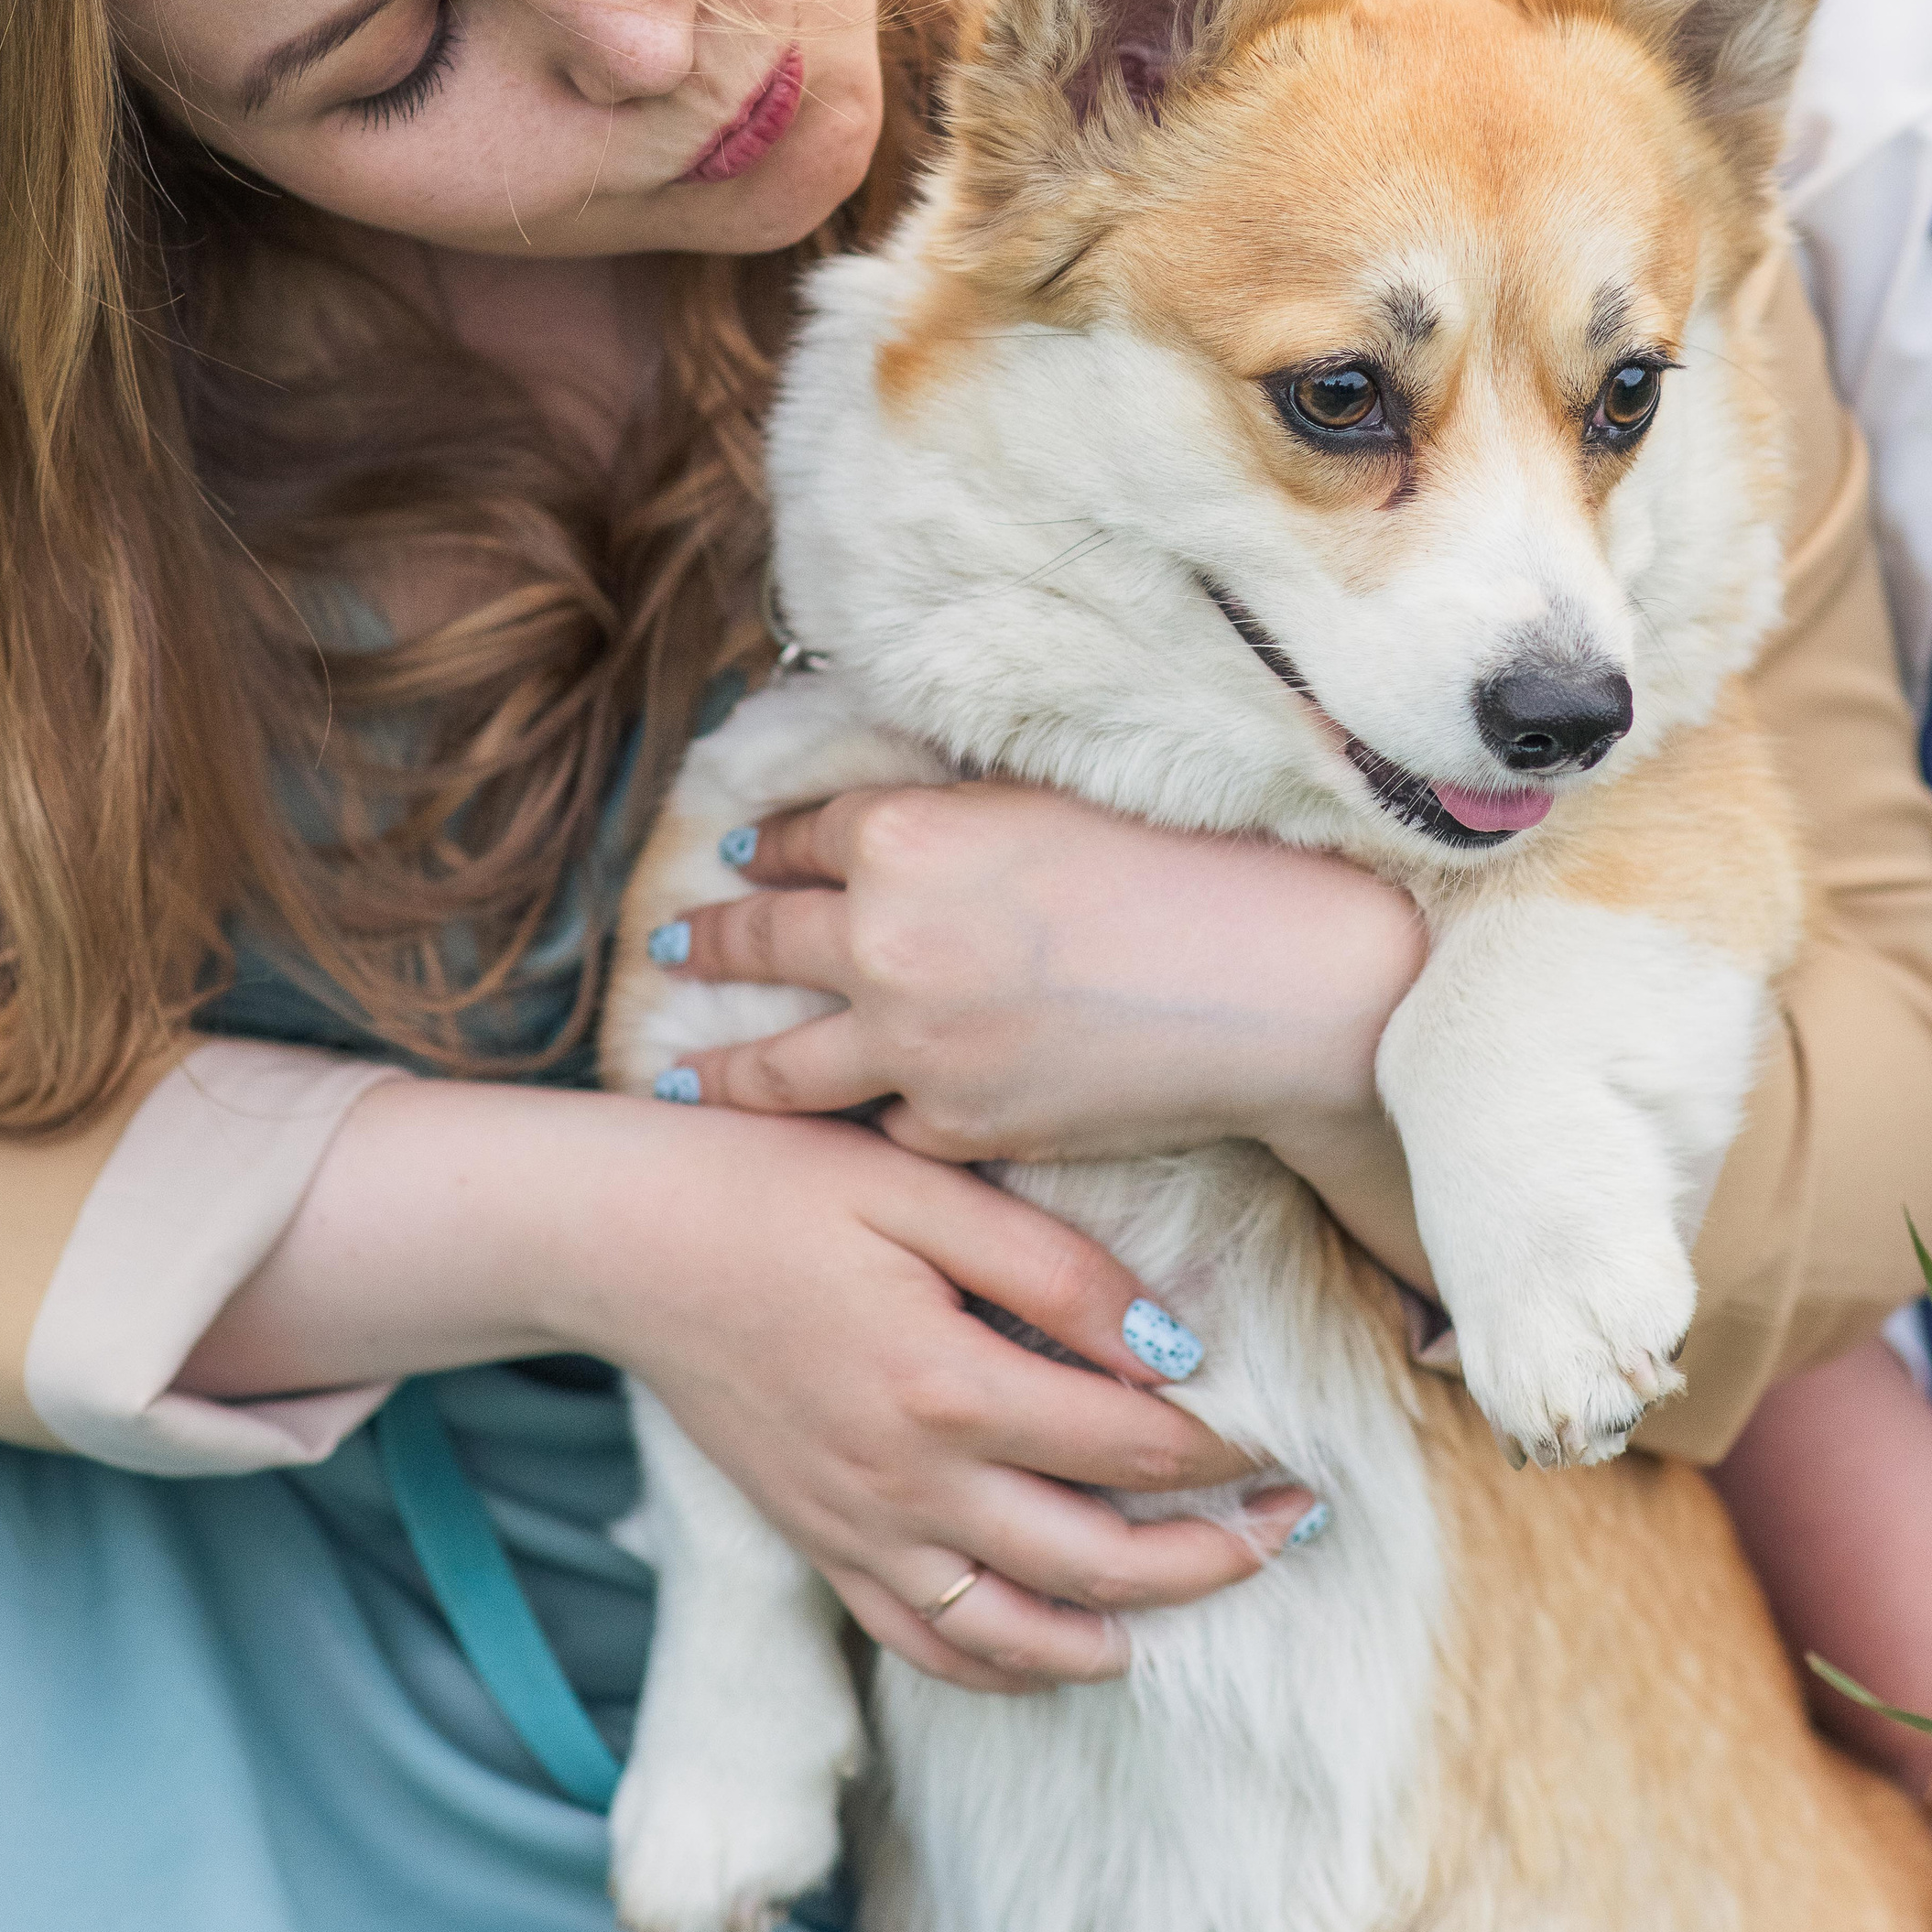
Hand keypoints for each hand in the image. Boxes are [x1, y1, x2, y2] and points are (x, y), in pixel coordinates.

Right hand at [553, 1100, 1317, 1694]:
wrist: (623, 1238)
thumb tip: (1174, 1345)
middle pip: (1099, 1562)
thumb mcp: (919, 1186)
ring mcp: (860, 1532)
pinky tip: (1069, 1643)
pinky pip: (929, 1646)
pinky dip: (1011, 1664)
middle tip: (1295, 1524)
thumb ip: (1052, 1269)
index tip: (1286, 1430)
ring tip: (1207, 1588)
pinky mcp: (821, 1547)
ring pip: (1022, 1634)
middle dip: (1216, 1554)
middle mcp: (908, 1484)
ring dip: (1130, 1627)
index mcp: (946, 1384)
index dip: (1223, 1447)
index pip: (1129, 1448)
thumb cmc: (772, 1185)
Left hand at [650, 779, 1423, 1169]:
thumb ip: (942, 822)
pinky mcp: (954, 1124)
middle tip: (666, 945)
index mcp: (900, 835)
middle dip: (705, 942)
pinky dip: (862, 1116)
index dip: (765, 848)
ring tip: (674, 1075)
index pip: (799, 838)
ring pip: (780, 1064)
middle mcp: (881, 938)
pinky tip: (826, 1129)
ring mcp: (910, 1044)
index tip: (736, 860)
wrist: (1265, 984)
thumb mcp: (1038, 801)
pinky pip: (882, 1123)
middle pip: (762, 942)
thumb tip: (873, 833)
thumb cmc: (1179, 866)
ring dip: (718, 1067)